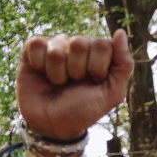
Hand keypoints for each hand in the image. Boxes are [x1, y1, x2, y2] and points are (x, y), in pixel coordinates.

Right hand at [16, 29, 133, 140]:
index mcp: (99, 53)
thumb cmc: (85, 109)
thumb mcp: (112, 93)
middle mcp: (78, 45)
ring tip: (59, 82)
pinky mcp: (33, 49)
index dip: (97, 68)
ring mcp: (55, 46)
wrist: (54, 124)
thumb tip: (121, 32)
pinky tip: (42, 74)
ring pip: (57, 48)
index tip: (95, 81)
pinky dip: (40, 66)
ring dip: (58, 73)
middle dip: (77, 71)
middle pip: (79, 43)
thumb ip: (124, 65)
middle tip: (75, 83)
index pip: (102, 44)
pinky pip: (36, 45)